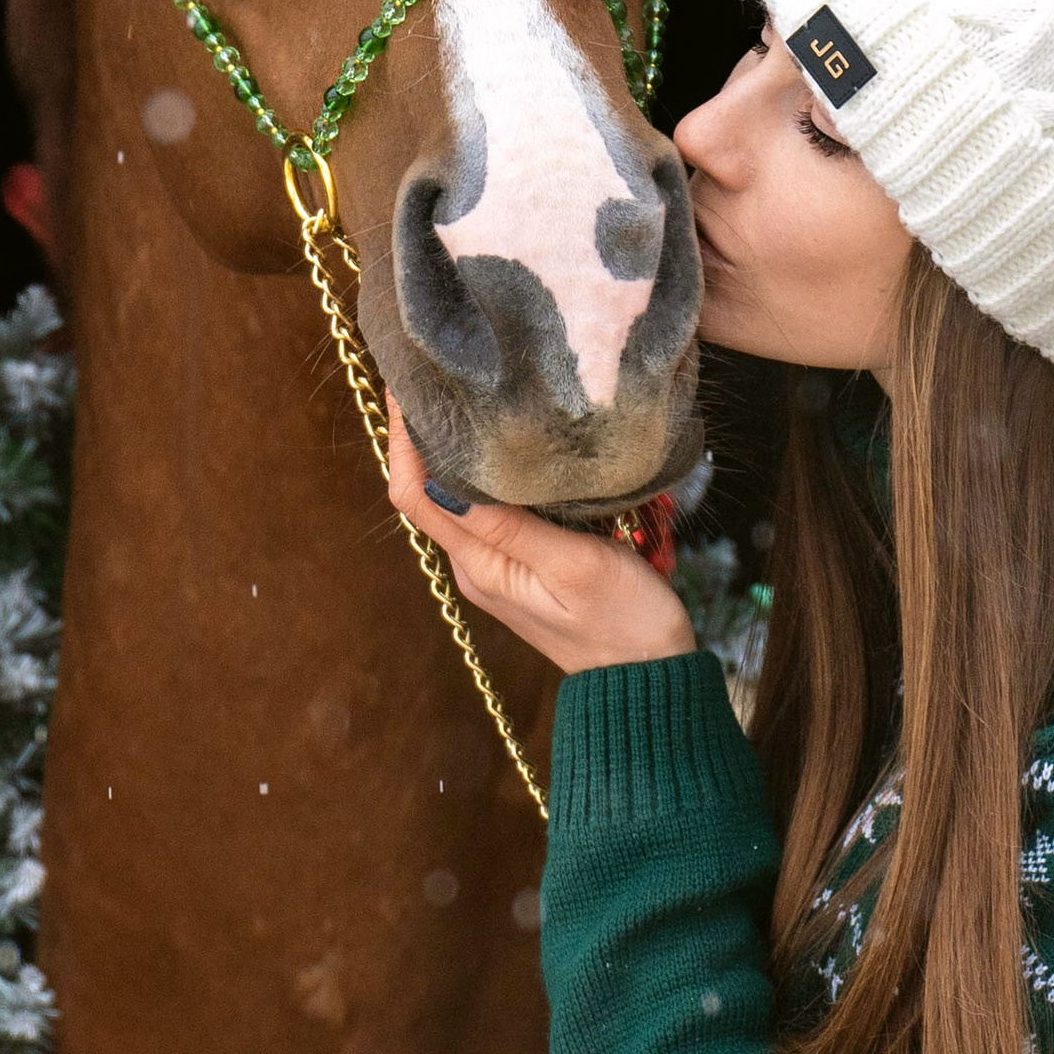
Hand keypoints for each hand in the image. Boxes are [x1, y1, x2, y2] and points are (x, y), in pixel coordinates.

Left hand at [383, 398, 696, 676]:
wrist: (649, 679)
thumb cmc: (625, 623)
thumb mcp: (574, 566)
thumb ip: (510, 526)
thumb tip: (441, 481)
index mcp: (480, 564)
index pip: (415, 492)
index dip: (404, 437)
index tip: (409, 384)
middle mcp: (476, 564)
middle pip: (428, 490)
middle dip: (424, 434)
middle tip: (437, 374)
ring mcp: (498, 565)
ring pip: (458, 496)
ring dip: (455, 449)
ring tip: (466, 394)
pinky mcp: (523, 564)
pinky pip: (490, 508)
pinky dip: (487, 471)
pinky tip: (507, 441)